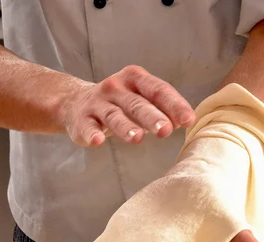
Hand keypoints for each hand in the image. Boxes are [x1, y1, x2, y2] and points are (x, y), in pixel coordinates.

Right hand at [61, 65, 195, 146]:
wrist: (76, 102)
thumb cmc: (120, 103)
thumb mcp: (141, 99)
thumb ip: (161, 108)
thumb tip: (183, 121)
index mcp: (135, 79)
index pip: (158, 90)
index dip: (174, 105)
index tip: (188, 120)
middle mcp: (116, 88)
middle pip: (137, 104)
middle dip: (152, 117)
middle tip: (166, 130)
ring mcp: (98, 103)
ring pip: (114, 115)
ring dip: (126, 127)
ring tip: (138, 138)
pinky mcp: (82, 120)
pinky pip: (88, 127)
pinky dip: (92, 134)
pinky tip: (98, 141)